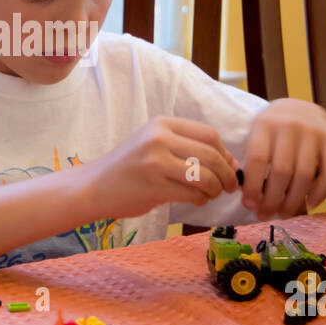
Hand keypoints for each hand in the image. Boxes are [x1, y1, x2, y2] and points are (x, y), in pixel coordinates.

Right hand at [77, 115, 239, 220]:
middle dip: (226, 174)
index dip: (225, 153)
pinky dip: (201, 200)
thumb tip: (232, 161)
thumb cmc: (129, 168)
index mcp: (162, 124)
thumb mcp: (156, 146)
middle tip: (229, 187)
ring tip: (212, 194)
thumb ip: (189, 148)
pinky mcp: (153, 186)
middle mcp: (159, 138)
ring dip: (216, 189)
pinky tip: (196, 200)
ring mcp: (155, 162)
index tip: (228, 168)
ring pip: (205, 176)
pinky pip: (192, 194)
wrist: (93, 186)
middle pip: (211, 155)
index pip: (209, 134)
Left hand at [239, 98, 325, 216]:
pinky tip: (310, 203)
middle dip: (272, 199)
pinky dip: (320, 193)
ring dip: (294, 200)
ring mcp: (315, 132)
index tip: (249, 205)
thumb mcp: (258, 137)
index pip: (257, 159)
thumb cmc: (274, 132)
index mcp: (266, 124)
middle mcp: (291, 126)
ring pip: (305, 175)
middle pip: (282, 171)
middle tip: (265, 215)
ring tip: (284, 213)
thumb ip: (252, 163)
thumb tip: (250, 199)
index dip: (253, 186)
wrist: (302, 109)